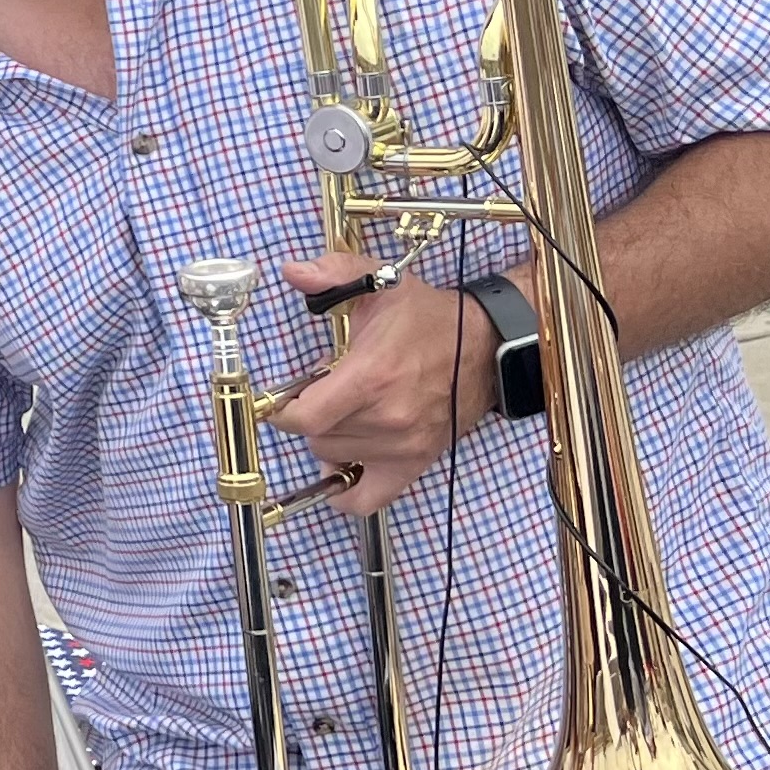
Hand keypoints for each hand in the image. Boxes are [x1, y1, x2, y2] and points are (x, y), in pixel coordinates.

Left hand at [268, 250, 507, 512]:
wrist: (485, 344)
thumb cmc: (428, 317)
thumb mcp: (381, 282)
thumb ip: (332, 273)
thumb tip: (292, 270)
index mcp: (370, 376)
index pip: (305, 418)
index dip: (284, 411)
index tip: (284, 398)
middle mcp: (387, 417)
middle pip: (317, 438)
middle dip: (311, 416)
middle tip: (325, 394)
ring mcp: (404, 445)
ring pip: (336, 459)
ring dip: (331, 439)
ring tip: (345, 413)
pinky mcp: (417, 461)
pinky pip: (370, 499)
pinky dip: (347, 491)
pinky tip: (342, 469)